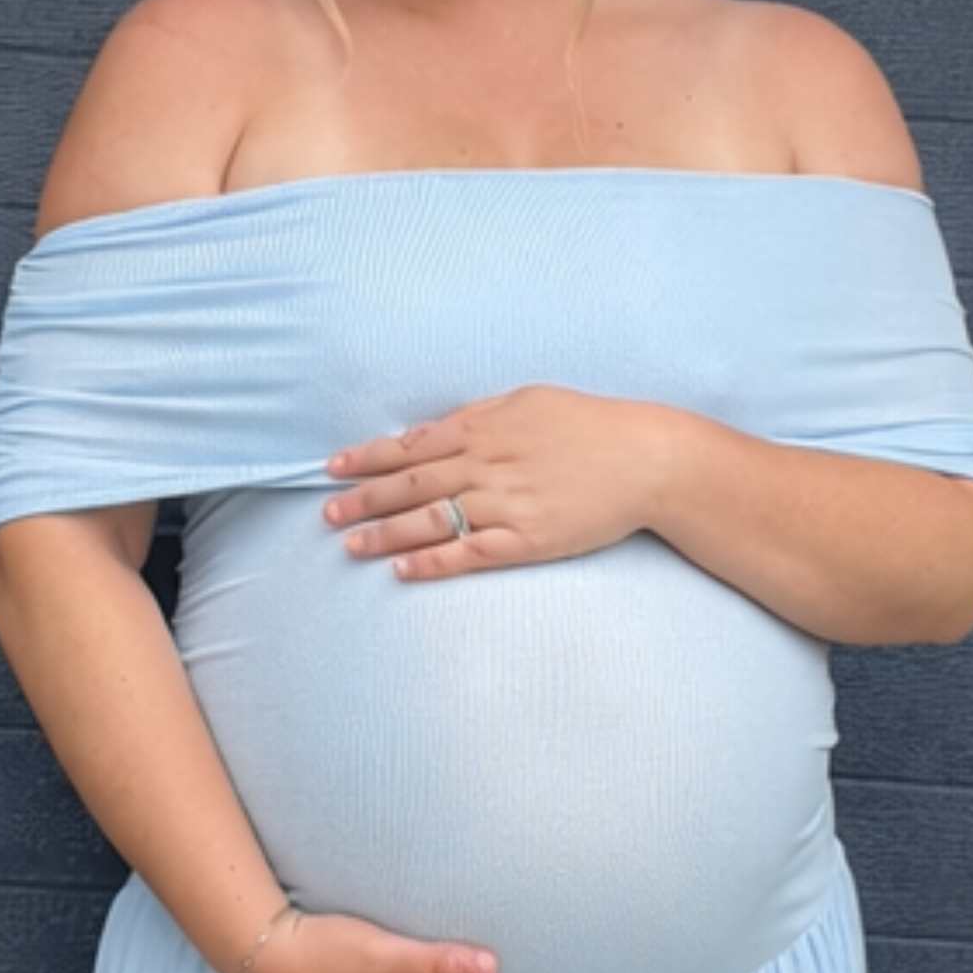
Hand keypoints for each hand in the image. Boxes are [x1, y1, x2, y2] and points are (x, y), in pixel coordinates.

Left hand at [322, 386, 680, 575]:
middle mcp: (487, 465)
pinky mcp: (526, 540)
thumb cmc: (590, 426)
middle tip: (326, 512)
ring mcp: (505, 505)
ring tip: (350, 545)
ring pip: (430, 520)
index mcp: (485, 428)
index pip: (412, 445)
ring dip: (386, 534)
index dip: (368, 457)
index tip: (334, 467)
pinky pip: (468, 554)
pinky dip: (432, 562)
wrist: (646, 459)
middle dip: (364, 498)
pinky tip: (402, 571)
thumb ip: (478, 415)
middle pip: (410, 483)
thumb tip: (431, 430)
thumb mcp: (530, 401)